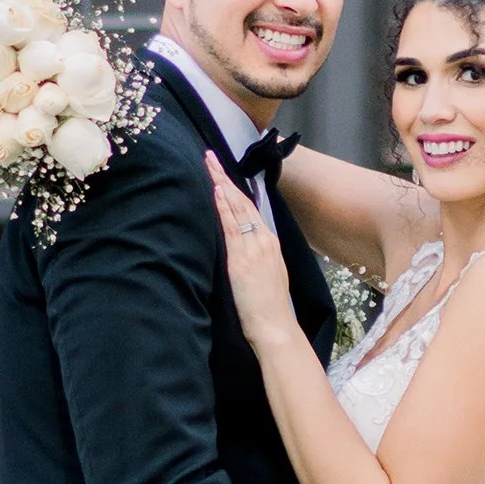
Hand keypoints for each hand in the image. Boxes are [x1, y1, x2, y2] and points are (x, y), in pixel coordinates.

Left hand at [206, 153, 298, 350]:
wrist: (275, 327)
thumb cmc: (269, 308)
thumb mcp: (269, 275)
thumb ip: (257, 257)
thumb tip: (244, 248)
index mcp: (270, 244)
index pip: (251, 209)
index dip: (236, 189)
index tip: (224, 174)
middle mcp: (263, 241)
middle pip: (242, 202)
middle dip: (225, 177)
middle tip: (210, 157)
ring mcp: (253, 248)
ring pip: (236, 209)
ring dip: (221, 185)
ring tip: (208, 165)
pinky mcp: (241, 259)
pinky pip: (231, 227)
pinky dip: (224, 207)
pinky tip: (216, 192)